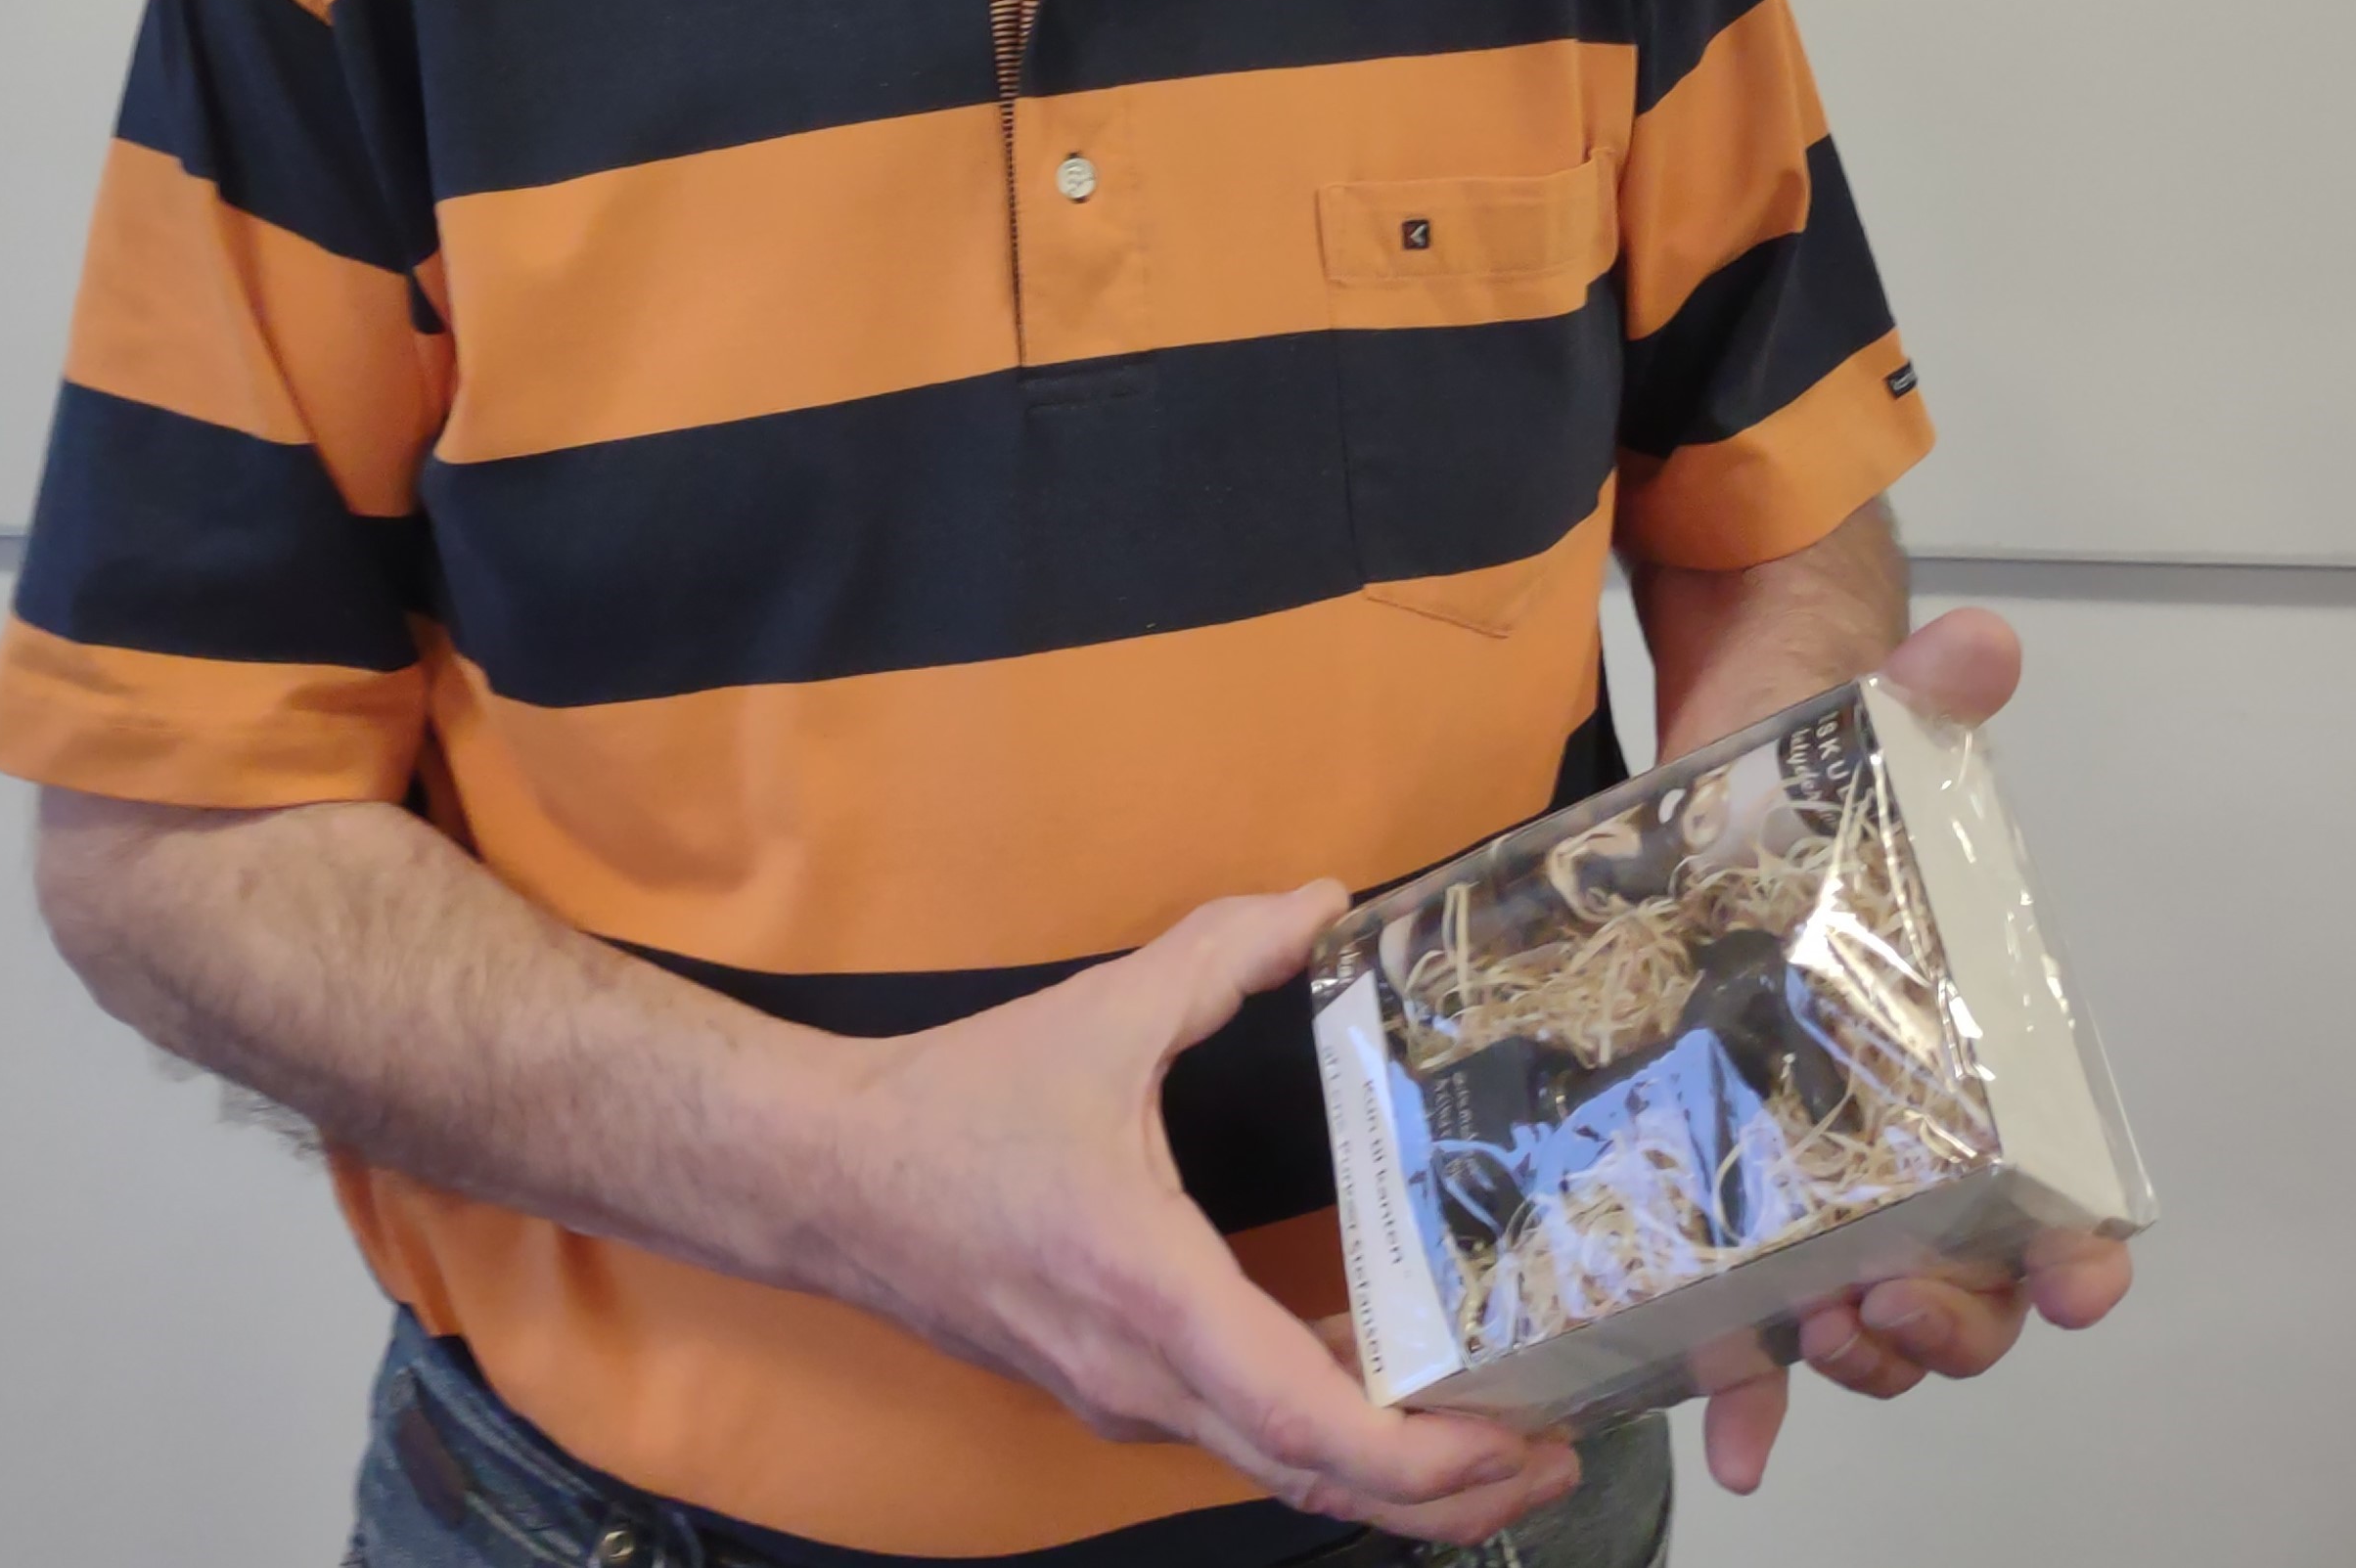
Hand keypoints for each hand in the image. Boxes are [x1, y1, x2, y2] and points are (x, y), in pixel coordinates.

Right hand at [817, 882, 1584, 1537]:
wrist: (827, 1181)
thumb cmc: (957, 1110)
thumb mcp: (1101, 1014)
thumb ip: (1220, 952)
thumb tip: (1327, 901)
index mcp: (1153, 1295)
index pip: (1312, 1428)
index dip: (1427, 1456)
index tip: (1520, 1435)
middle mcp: (1144, 1378)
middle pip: (1319, 1483)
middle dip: (1450, 1486)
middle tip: (1560, 1440)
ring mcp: (1122, 1399)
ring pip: (1281, 1468)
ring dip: (1392, 1467)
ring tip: (1498, 1418)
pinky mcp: (1107, 1389)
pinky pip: (1239, 1434)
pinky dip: (1326, 1429)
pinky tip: (1380, 1369)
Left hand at [1699, 607, 2135, 1492]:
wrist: (1699, 774)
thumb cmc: (1811, 776)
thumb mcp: (1871, 723)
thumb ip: (1931, 688)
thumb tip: (1976, 646)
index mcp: (1969, 1057)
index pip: (2055, 1189)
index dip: (2075, 1250)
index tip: (2078, 1280)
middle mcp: (1900, 1133)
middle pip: (1961, 1285)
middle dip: (1945, 1324)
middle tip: (1893, 1308)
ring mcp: (1804, 1166)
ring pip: (1858, 1316)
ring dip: (1845, 1359)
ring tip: (1805, 1343)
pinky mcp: (1709, 1174)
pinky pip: (1739, 1314)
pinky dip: (1740, 1387)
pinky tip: (1717, 1417)